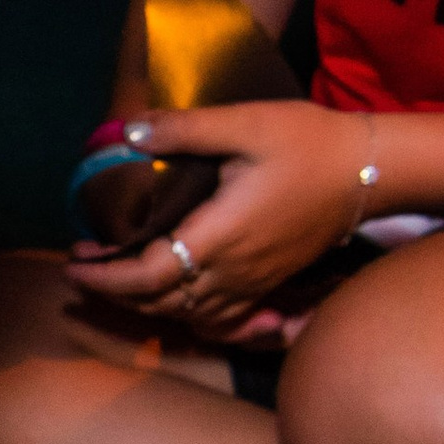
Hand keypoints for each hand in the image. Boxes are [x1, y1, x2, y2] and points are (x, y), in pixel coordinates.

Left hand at [71, 99, 378, 335]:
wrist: (369, 171)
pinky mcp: (269, 283)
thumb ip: (184, 129)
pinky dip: (187, 319)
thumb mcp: (245, 123)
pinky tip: (174, 305)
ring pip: (187, 317)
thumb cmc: (308, 142)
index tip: (75, 263)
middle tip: (83, 266)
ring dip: (146, 305)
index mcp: (220, 234)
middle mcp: (234, 270)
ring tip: (117, 278)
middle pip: (160, 303)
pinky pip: (221, 320)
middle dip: (114, 292)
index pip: (149, 275)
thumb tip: (127, 131)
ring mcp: (254, 282)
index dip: (106, 278)